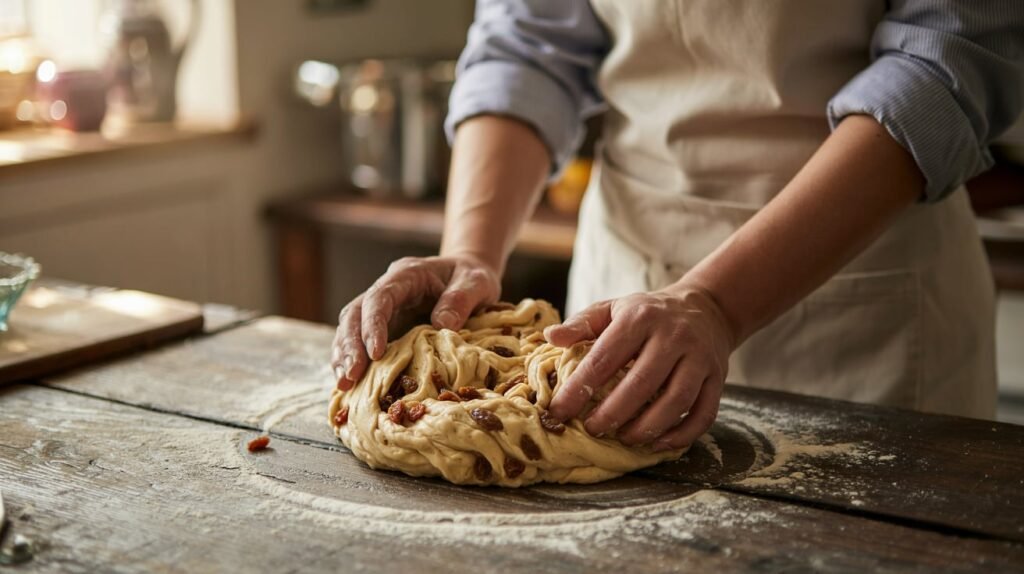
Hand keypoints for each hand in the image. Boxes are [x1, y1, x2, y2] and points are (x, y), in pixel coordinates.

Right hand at [331, 255, 500, 389]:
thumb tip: (441, 324)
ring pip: (351, 329)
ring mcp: (384, 310)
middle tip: (351, 376)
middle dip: (350, 346)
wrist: (470, 279)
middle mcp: (388, 291)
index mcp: (406, 275)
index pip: (379, 298)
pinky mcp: (385, 328)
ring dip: (345, 356)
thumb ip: (460, 299)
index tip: (376, 354)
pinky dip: (353, 362)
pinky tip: (350, 385)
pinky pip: (361, 343)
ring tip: (344, 385)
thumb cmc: (472, 278)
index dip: (373, 325)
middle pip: (355, 314)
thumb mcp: (476, 282)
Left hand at [544, 285, 735, 450]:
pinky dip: (682, 434)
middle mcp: (673, 336)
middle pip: (642, 382)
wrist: (705, 308)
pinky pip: (704, 412)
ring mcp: (699, 358)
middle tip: (592, 429)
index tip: (559, 410)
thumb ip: (581, 324)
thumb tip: (550, 337)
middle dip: (613, 412)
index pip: (605, 357)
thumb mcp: (613, 309)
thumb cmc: (648, 314)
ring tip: (624, 439)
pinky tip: (658, 444)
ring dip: (648, 427)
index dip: (580, 388)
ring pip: (676, 400)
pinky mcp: (718, 378)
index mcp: (640, 317)